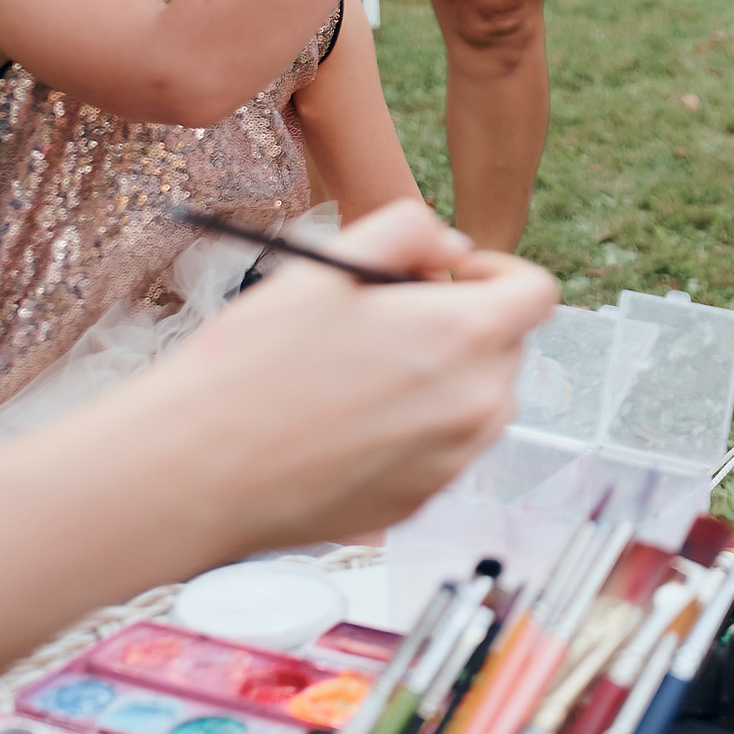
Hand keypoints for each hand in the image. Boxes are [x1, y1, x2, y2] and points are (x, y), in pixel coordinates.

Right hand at [149, 200, 555, 550]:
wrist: (195, 473)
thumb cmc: (252, 364)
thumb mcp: (326, 265)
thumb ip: (407, 232)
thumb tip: (453, 246)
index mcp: (464, 337)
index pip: (538, 292)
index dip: (498, 272)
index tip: (450, 276)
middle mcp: (477, 405)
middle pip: (507, 347)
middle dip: (463, 324)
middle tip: (386, 320)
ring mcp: (454, 462)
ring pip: (478, 402)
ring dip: (442, 378)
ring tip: (359, 374)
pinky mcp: (421, 502)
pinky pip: (442, 451)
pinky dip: (414, 430)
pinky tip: (344, 424)